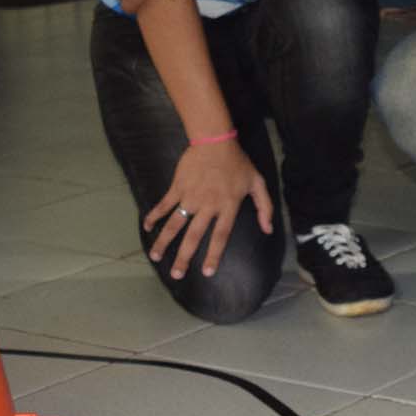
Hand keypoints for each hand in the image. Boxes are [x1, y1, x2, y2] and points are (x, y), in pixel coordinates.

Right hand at [143, 138, 272, 278]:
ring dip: (164, 241)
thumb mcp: (258, 183)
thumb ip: (264, 207)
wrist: (215, 140)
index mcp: (227, 206)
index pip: (220, 236)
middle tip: (176, 275)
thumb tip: (268, 230)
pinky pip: (164, 204)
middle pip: (194, 236)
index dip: (213, 255)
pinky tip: (147, 227)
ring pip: (175, 224)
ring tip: (155, 257)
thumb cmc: (238, 162)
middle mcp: (207, 205)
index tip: (207, 272)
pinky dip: (154, 216)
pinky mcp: (178, 187)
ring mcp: (190, 197)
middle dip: (184, 257)